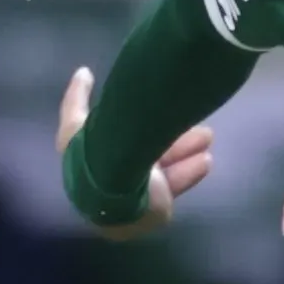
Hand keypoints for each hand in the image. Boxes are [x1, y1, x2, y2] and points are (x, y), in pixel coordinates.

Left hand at [57, 67, 213, 241]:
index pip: (127, 140)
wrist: (112, 188)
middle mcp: (119, 179)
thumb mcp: (75, 120)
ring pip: (167, 170)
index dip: (144, 125)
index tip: (162, 109)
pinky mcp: (157, 211)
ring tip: (207, 137)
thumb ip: (76, 97)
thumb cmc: (95, 153)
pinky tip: (205, 161)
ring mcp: (139, 197)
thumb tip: (83, 72)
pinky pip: (176, 188)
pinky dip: (190, 173)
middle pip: (150, 155)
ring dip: (185, 152)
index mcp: (101, 160)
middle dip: (172, 138)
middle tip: (193, 123)